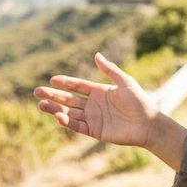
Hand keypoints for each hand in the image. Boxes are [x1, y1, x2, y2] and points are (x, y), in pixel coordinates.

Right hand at [35, 53, 158, 147]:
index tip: (52, 79)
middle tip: (37, 92)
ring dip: (55, 109)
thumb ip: (110, 70)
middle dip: (53, 95)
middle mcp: (94, 105)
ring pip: (70, 113)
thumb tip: (96, 55)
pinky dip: (67, 122)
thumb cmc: (140, 102)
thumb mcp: (125, 82)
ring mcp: (94, 118)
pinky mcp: (95, 131)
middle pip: (69, 99)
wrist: (148, 124)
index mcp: (100, 92)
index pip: (78, 86)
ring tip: (41, 105)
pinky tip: (58, 116)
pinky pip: (77, 126)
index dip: (65, 83)